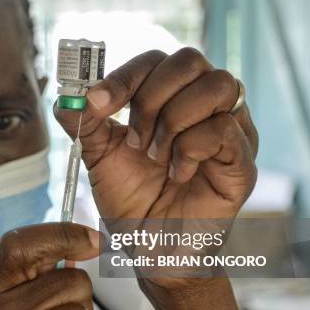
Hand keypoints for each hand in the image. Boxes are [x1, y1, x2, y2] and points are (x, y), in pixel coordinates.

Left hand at [55, 48, 257, 289]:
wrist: (150, 249)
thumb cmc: (132, 201)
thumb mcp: (99, 156)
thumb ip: (85, 122)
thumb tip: (66, 96)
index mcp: (172, 99)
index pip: (157, 59)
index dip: (125, 75)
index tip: (97, 103)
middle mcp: (205, 108)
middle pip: (190, 60)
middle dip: (151, 97)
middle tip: (135, 140)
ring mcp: (231, 132)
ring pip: (217, 85)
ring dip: (173, 120)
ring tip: (157, 157)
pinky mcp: (243, 162)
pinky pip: (225, 129)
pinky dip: (190, 148)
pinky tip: (178, 174)